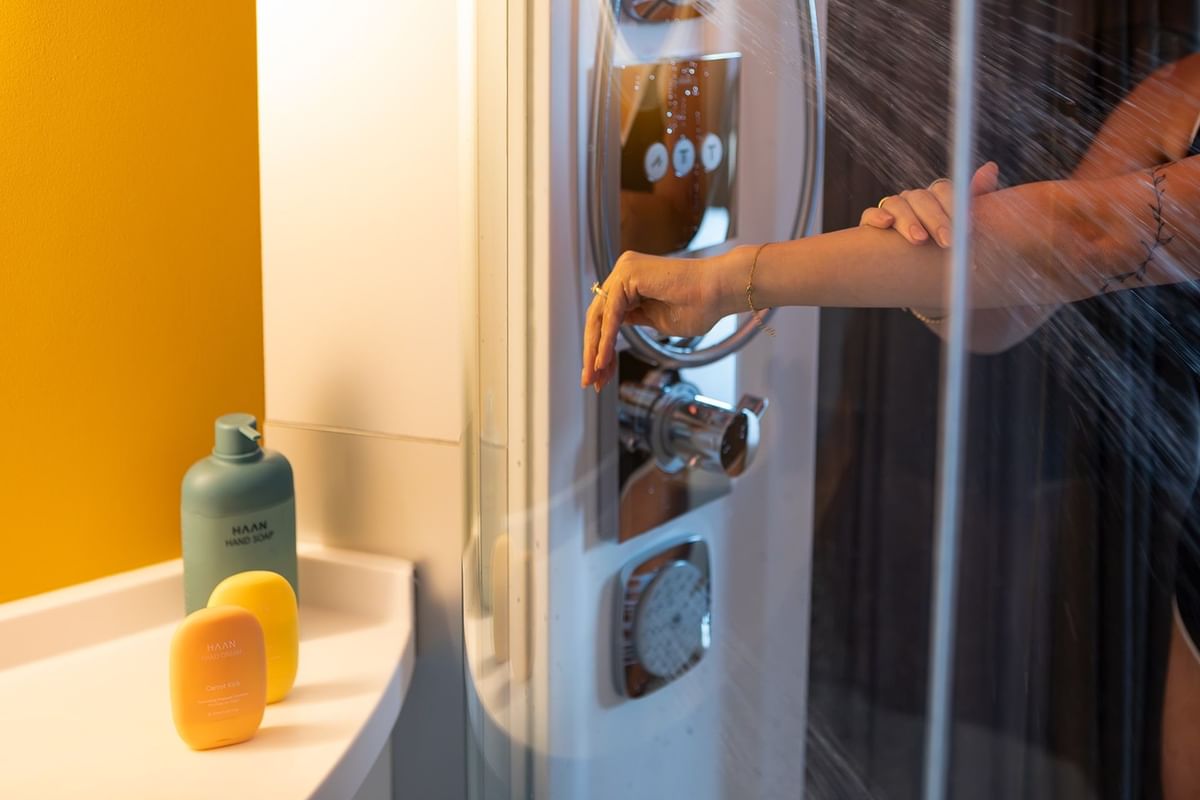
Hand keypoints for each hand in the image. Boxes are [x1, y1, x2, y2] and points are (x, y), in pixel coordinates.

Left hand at [580, 250, 740, 390]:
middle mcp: (624, 272)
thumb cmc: (699, 306)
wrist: (720, 292)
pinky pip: (611, 313)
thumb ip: (635, 321)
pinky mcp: (628, 274)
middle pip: (599, 318)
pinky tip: (603, 360)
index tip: (601, 374)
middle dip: (593, 352)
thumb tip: (613, 331)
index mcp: (631, 281)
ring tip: (595, 376)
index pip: (606, 319)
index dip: (602, 348)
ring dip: (595, 350)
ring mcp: (624, 270)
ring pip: (600, 318)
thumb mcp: (657, 321)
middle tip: (591, 381)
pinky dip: (606, 339)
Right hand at [860, 161, 999, 246]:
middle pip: (922, 198)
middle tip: (948, 242)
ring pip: (897, 204)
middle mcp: (914, 199)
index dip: (955, 206)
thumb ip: (974, 197)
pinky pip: (871, 214)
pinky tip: (886, 224)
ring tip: (919, 240)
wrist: (914, 273)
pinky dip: (877, 216)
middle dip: (936, 220)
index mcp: (937, 197)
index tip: (967, 228)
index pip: (944, 190)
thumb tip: (990, 167)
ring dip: (909, 221)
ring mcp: (892, 209)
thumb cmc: (942, 247)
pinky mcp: (872, 223)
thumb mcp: (962, 226)